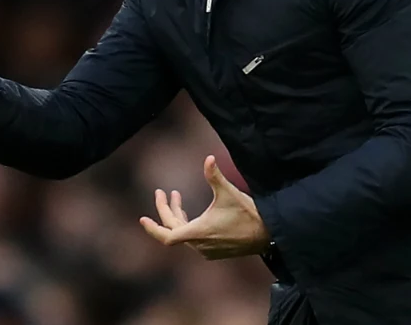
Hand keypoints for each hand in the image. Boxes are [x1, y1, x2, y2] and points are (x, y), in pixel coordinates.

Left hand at [140, 155, 270, 259]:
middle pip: (173, 230)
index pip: (167, 236)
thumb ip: (214, 176)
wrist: (269, 234)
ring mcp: (207, 250)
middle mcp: (200, 245)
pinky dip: (187, 226)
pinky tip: (191, 214)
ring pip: (183, 234)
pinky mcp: (215, 252)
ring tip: (177, 197)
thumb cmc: (248, 213)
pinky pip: (193, 240)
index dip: (153, 228)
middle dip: (166, 210)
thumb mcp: (229, 192)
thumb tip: (208, 158)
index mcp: (198, 232)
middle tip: (162, 192)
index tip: (142, 219)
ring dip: (178, 216)